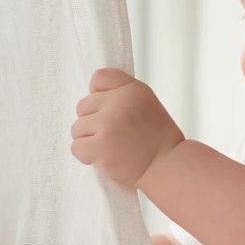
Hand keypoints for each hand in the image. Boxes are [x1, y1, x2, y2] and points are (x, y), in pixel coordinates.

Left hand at [70, 68, 183, 187]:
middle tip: (116, 135)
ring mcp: (108, 123)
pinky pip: (76, 147)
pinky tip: (107, 158)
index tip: (112, 111)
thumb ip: (122, 94)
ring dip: (90, 140)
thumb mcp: (146, 104)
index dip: (100, 95)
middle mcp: (120, 102)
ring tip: (113, 147)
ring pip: (77, 128)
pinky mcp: (99, 145)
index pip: (100, 78)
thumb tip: (91, 92)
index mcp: (132, 89)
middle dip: (94, 122)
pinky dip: (87, 156)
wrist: (168, 166)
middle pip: (83, 106)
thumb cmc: (157, 139)